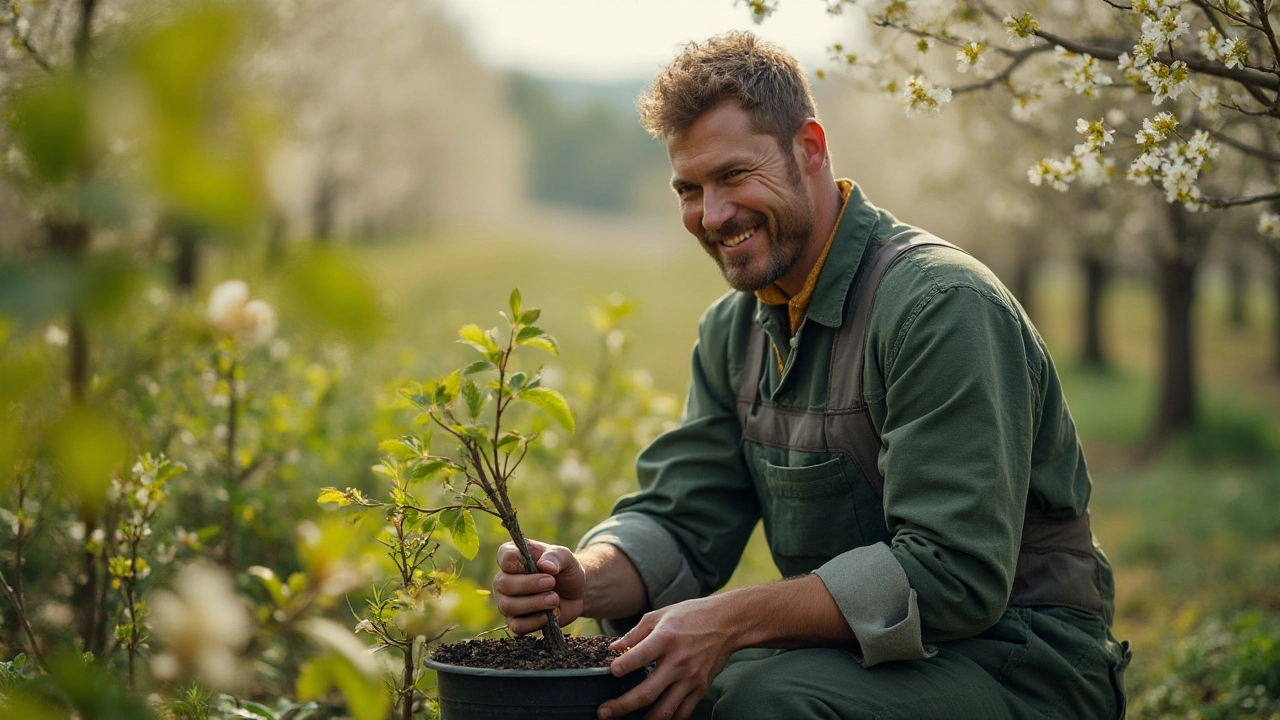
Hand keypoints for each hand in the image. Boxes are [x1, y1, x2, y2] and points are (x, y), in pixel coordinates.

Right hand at [492, 539, 584, 633]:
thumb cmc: (564, 569)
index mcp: (513, 556)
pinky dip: (533, 622)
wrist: (575, 592)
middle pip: (503, 583)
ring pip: (508, 606)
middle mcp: (504, 579)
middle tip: (551, 583)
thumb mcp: (565, 556)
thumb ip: (555, 556)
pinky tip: (548, 616)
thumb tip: (545, 566)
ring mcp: (507, 601)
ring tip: (554, 599)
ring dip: (534, 603)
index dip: (515, 562)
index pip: (504, 556)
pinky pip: (516, 626)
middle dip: (528, 584)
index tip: (536, 565)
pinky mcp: (516, 621)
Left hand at [598, 596, 736, 719]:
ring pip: (665, 709)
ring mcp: (691, 678)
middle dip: (622, 706)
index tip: (611, 672)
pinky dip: (668, 719)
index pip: (639, 657)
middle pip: (647, 692)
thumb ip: (635, 633)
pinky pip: (683, 712)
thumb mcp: (660, 615)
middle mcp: (679, 661)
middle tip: (604, 712)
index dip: (621, 667)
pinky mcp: (701, 688)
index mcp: (666, 638)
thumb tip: (614, 648)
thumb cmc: (691, 615)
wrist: (728, 622)